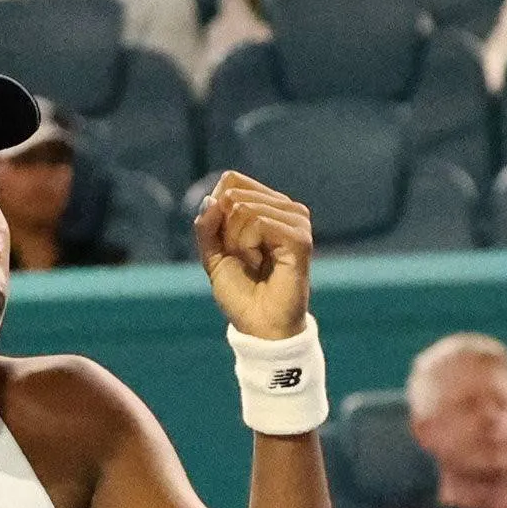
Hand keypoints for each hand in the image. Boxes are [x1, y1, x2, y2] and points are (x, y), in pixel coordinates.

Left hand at [190, 170, 310, 340]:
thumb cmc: (241, 294)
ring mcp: (296, 221)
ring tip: (254, 264)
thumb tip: (211, 198)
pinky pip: (258, 222)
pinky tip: (261, 265)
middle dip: (226, 232)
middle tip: (244, 259)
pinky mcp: (300, 237)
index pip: (233, 181)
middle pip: (235, 194)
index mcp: (269, 207)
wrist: (258, 326)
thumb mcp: (213, 256)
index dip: (218, 212)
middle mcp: (286, 209)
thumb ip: (207, 225)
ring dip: (237, 242)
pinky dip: (248, 247)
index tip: (229, 245)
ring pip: (245, 208)